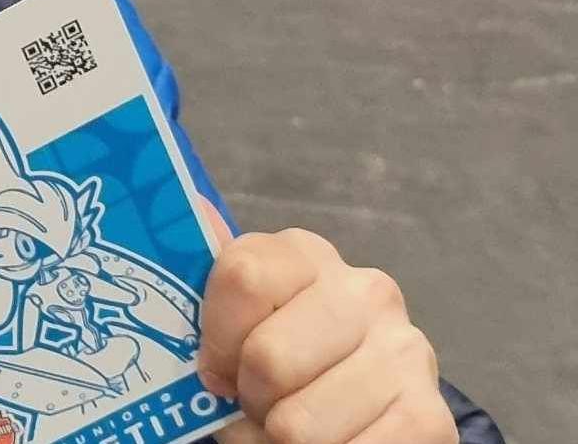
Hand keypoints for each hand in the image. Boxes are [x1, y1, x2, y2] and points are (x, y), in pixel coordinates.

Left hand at [198, 206, 454, 443]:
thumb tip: (191, 202)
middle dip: (251, 394)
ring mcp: (405, 350)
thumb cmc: (281, 355)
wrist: (361, 407)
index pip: (243, 277)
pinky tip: (333, 439)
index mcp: (306, 255)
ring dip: (281, 436)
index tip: (215, 366)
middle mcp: (365, 292)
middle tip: (259, 400)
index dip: (216, 338)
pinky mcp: (431, 415)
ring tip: (292, 421)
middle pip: (269, 357)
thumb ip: (214, 274)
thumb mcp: (238, 314)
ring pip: (299, 422)